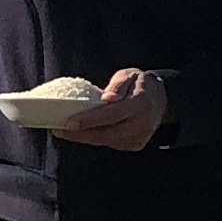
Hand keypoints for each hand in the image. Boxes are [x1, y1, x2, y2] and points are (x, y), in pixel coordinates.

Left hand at [48, 67, 169, 150]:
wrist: (161, 101)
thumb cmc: (140, 84)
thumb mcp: (130, 75)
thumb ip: (118, 85)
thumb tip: (107, 98)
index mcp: (141, 103)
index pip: (112, 115)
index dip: (90, 120)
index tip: (70, 122)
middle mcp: (142, 123)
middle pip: (107, 133)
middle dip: (81, 134)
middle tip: (59, 130)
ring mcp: (140, 137)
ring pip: (107, 141)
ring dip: (85, 138)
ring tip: (64, 131)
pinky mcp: (135, 145)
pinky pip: (111, 143)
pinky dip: (95, 138)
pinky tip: (81, 133)